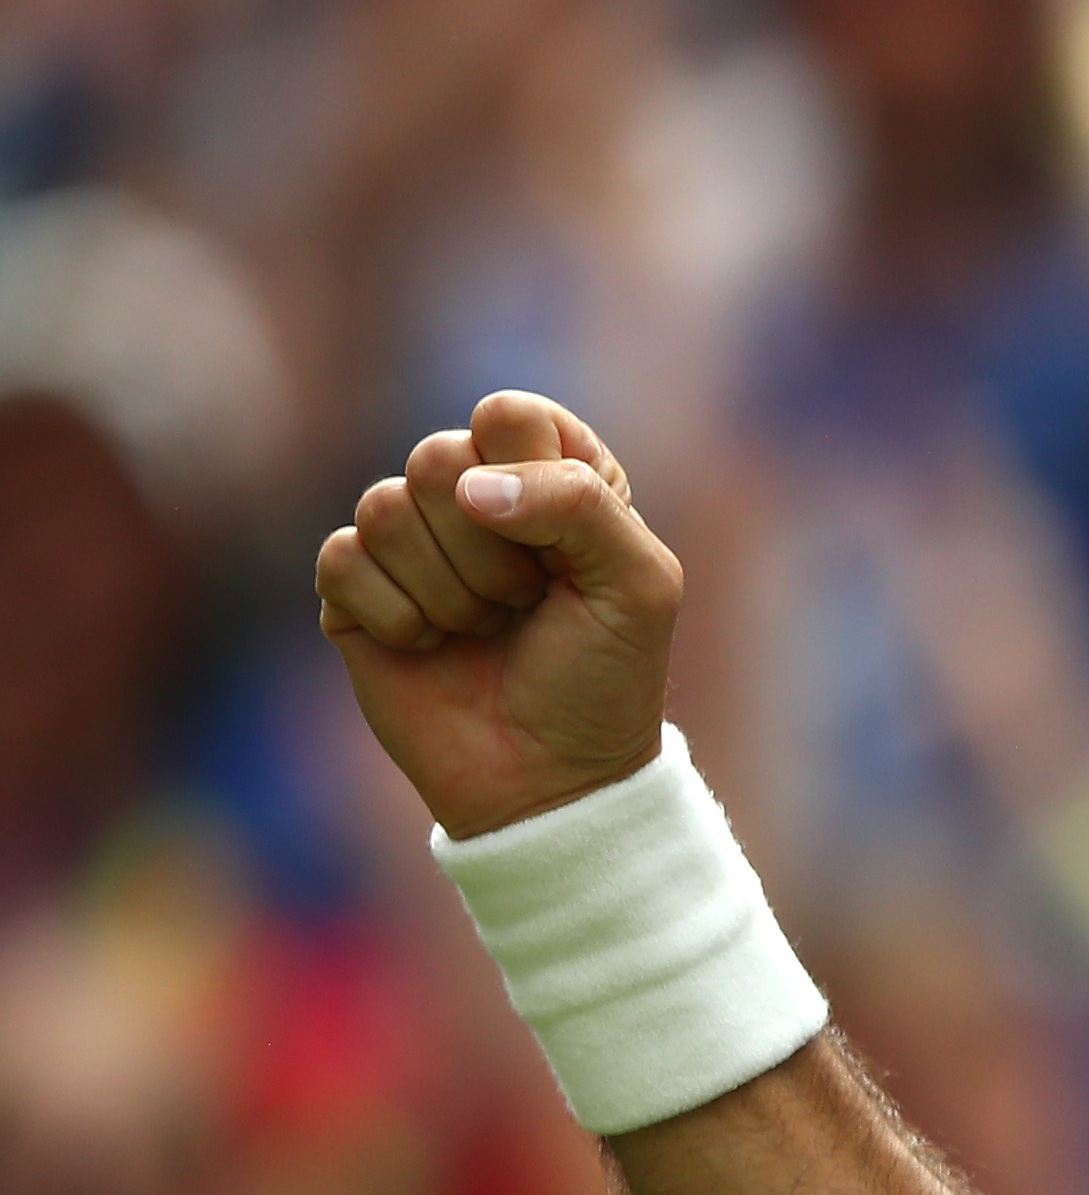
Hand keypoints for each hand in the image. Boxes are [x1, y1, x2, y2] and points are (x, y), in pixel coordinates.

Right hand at [316, 390, 680, 839]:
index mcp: (553, 472)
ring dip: (450, 592)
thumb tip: (472, 486)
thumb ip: (581, 504)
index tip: (564, 555)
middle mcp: (477, 492)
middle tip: (524, 605)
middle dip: (490, 552)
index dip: (532, 482)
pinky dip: (397, 617)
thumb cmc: (604, 679)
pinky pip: (342, 559)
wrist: (549, 778)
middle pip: (436, 456)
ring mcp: (410, 539)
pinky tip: (431, 648)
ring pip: (385, 507)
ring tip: (485, 631)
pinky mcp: (354, 588)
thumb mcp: (639, 585)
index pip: (509, 416)